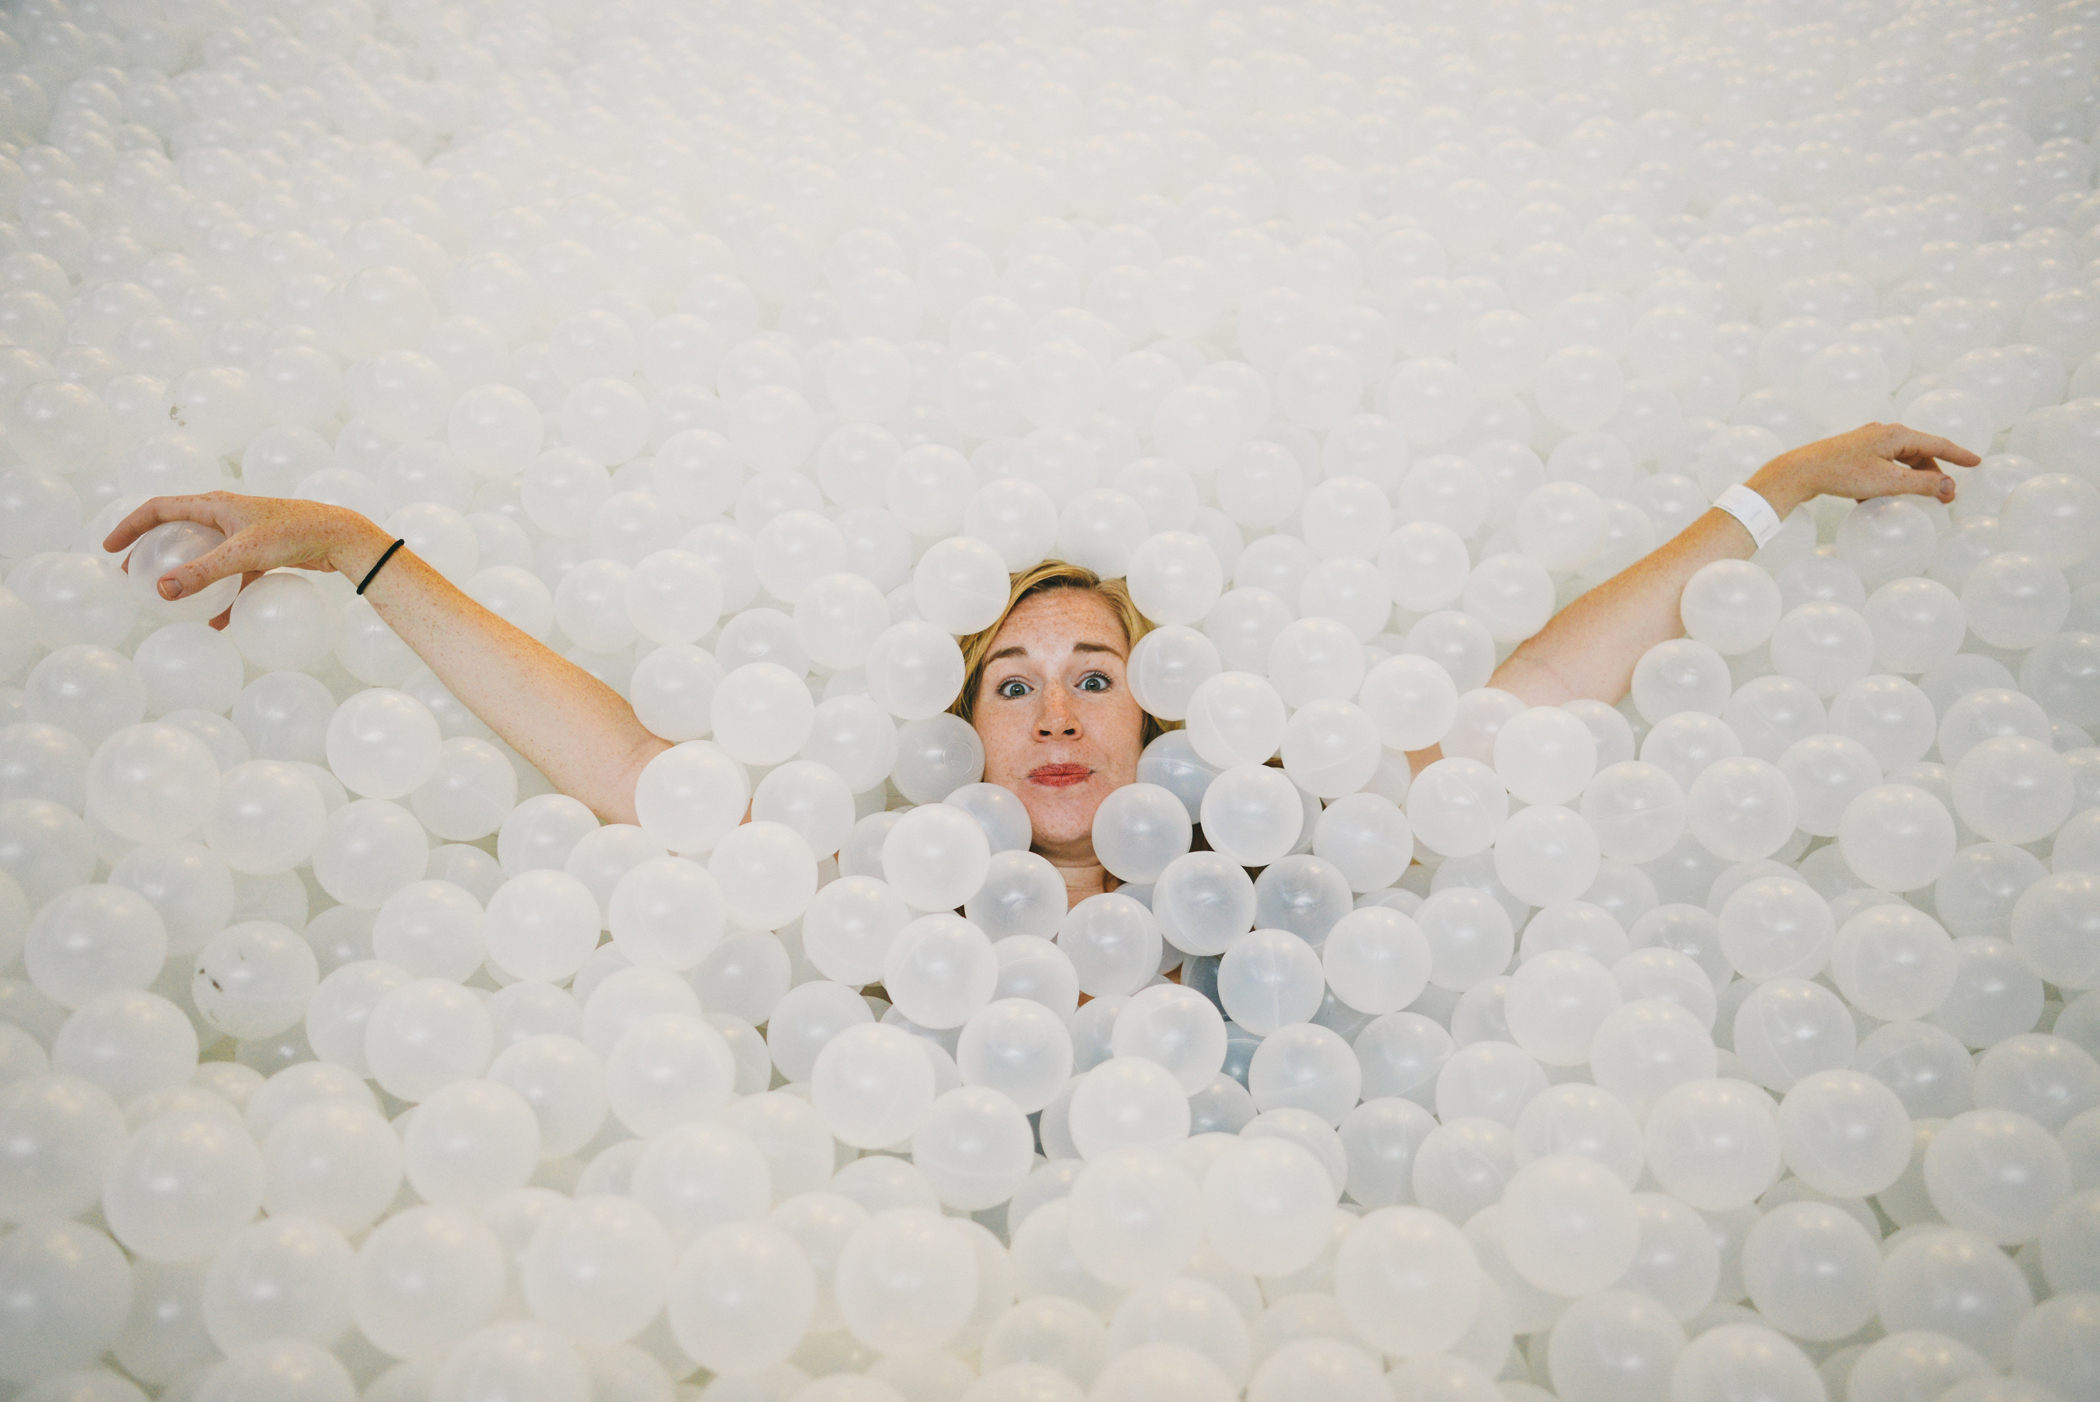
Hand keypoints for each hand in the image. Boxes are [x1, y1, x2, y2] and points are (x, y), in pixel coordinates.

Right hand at [101, 492, 387, 629]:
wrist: (340, 537)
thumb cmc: (293, 535)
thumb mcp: (243, 554)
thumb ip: (203, 573)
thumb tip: (163, 592)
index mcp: (213, 504)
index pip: (158, 509)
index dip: (131, 526)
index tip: (111, 549)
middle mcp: (225, 514)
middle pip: (177, 531)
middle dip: (153, 553)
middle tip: (134, 578)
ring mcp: (244, 533)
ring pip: (204, 554)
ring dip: (187, 576)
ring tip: (170, 601)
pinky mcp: (262, 552)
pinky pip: (233, 574)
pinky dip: (223, 594)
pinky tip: (218, 622)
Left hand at [1748, 422, 1982, 517]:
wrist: (1799, 471)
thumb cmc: (1842, 474)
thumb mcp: (1888, 482)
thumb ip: (1922, 485)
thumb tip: (1950, 488)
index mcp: (1896, 434)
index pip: (1937, 443)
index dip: (1958, 455)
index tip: (1976, 462)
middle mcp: (1883, 433)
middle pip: (1918, 453)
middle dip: (1932, 474)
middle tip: (1944, 498)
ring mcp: (1865, 442)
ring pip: (1898, 462)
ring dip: (1908, 480)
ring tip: (1913, 500)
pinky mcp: (1851, 453)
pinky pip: (1879, 467)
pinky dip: (1885, 482)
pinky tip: (1875, 500)